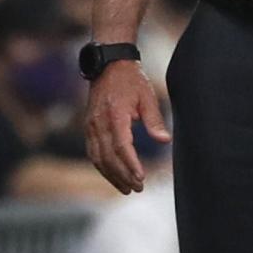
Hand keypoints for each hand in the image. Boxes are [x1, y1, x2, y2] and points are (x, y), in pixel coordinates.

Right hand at [85, 60, 170, 193]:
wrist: (109, 64)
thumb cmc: (131, 80)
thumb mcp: (147, 96)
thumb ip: (154, 120)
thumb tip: (165, 140)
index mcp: (115, 115)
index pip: (121, 146)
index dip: (131, 164)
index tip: (141, 177)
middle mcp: (98, 122)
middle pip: (109, 157)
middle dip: (123, 175)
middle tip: (138, 188)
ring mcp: (90, 126)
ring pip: (98, 158)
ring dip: (111, 175)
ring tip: (126, 189)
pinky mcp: (88, 127)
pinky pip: (93, 152)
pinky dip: (102, 167)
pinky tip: (113, 175)